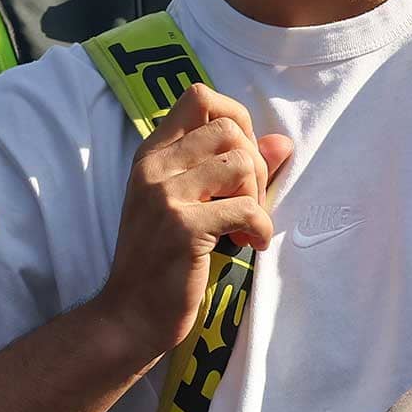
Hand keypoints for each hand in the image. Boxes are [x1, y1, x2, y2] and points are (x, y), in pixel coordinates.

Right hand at [96, 84, 292, 359]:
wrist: (129, 316)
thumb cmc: (164, 260)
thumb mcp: (190, 204)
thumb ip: (234, 169)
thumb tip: (282, 143)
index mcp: (153, 154)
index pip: (198, 95)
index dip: (235, 118)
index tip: (242, 159)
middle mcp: (154, 166)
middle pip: (229, 128)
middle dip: (254, 165)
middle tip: (248, 203)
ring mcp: (165, 195)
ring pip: (241, 162)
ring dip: (256, 197)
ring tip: (245, 227)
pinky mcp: (182, 227)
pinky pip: (245, 208)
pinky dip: (261, 228)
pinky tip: (252, 245)